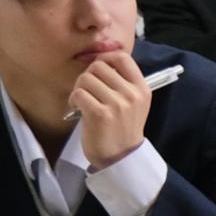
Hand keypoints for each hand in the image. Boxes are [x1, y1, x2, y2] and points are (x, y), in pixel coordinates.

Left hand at [67, 49, 153, 167]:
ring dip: (79, 89)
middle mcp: (132, 94)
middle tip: (87, 90)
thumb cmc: (122, 128)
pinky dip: (73, 100)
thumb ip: (123, 82)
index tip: (98, 71)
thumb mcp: (134, 103)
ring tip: (83, 101)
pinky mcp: (100, 115)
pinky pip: (78, 93)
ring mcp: (117, 105)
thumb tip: (99, 61)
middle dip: (87, 76)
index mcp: (142, 89)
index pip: (122, 58)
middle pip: (99, 66)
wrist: (121, 157)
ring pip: (85, 78)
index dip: (105, 59)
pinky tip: (77, 109)